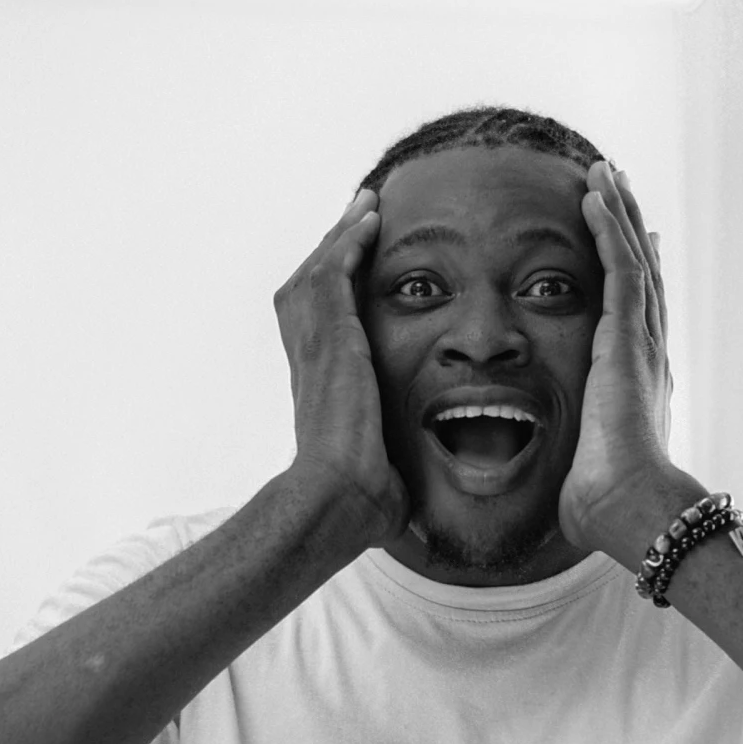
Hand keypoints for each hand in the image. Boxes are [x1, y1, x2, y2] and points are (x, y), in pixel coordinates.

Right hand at [273, 189, 409, 550]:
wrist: (336, 497)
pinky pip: (332, 274)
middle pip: (310, 284)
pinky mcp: (331, 338)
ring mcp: (315, 346)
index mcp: (319, 384)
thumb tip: (434, 538)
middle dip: (334, 247)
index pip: (319, 322)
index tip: (353, 265)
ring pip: (320, 270)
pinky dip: (347, 243)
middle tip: (358, 216)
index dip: (333, 289)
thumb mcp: (384, 483)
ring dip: (343, 235)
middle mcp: (309, 358)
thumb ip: (400, 488)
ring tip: (366, 204)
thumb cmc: (358, 502)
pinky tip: (368, 220)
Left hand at [560, 162, 695, 561]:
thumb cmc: (605, 503)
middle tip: (616, 187)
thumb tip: (565, 482)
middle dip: (626, 228)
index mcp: (634, 380)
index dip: (630, 271)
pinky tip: (597, 196)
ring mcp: (640, 343)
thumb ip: (576, 460)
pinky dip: (610, 229)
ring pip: (632, 260)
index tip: (628, 240)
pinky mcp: (627, 338)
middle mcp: (645, 353)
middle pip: (638, 273)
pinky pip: (620, 269)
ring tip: (605, 174)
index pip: (634, 312)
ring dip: (618, 214)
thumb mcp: (584, 469)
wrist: (632, 508)